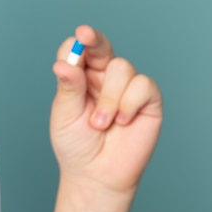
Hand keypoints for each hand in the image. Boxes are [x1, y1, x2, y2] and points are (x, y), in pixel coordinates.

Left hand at [50, 25, 162, 194]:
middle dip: (96, 41)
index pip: (79, 51)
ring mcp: (126, 88)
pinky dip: (129, 104)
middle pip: (102, 48)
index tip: (79, 36)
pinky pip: (142, 85)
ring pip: (122, 68)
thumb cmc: (76, 146)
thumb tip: (63, 63)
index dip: (78, 42)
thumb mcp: (65, 116)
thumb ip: (69, 88)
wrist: (97, 175)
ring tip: (100, 125)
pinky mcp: (148, 101)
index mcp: (80, 79)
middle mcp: (103, 79)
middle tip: (87, 37)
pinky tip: (122, 122)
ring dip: (109, 99)